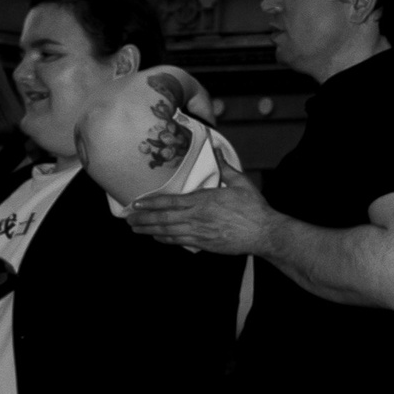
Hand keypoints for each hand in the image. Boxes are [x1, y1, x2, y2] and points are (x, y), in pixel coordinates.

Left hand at [129, 167, 271, 255]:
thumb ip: (225, 167)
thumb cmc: (254, 208)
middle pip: (163, 218)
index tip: (136, 202)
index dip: (150, 202)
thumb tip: (216, 150)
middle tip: (129, 219)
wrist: (264, 233)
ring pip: (168, 232)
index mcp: (204, 200)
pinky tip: (157, 237)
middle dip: (144, 218)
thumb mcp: (241, 182)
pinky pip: (180, 242)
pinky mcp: (205, 244)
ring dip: (150, 230)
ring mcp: (200, 232)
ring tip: (136, 228)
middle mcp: (198, 217)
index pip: (170, 201)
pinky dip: (166, 239)